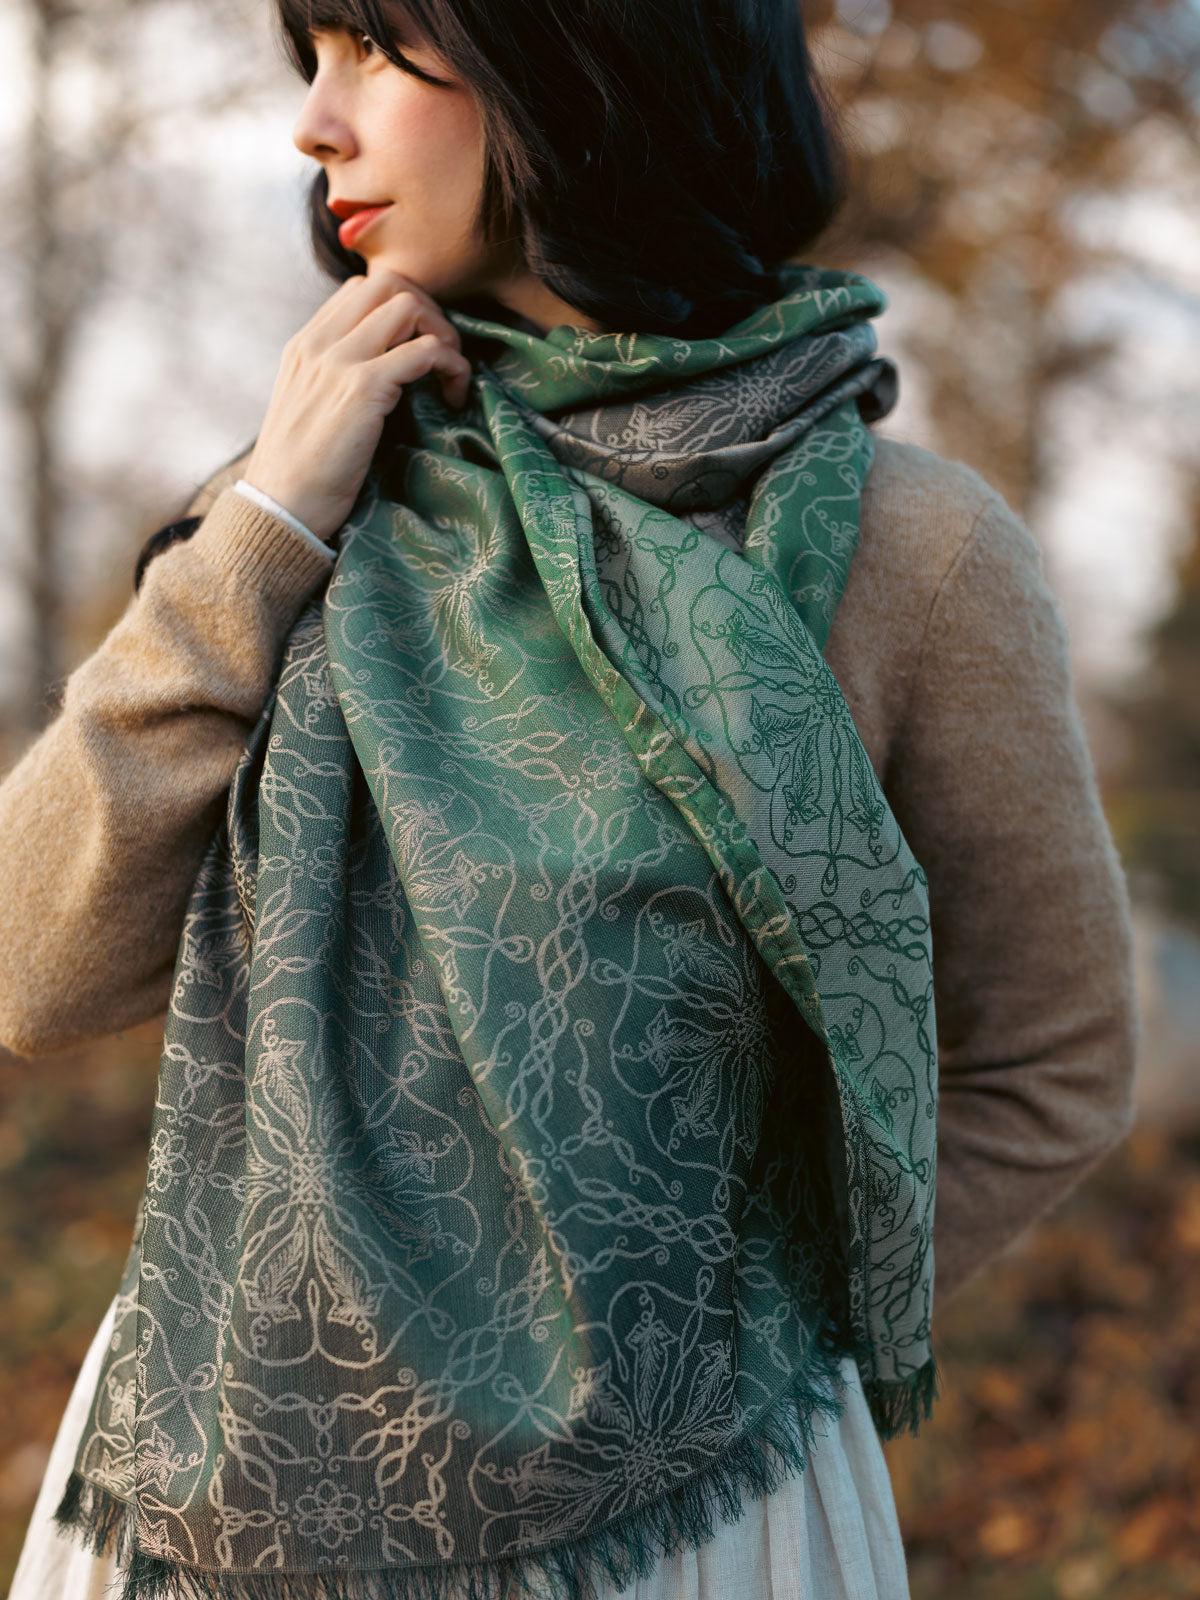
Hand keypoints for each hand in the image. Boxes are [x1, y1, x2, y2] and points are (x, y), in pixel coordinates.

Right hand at [241, 265, 470, 542]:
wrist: (281, 507)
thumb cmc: (301, 472)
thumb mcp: (310, 408)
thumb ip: (335, 379)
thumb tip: (383, 368)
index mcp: (305, 344)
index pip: (362, 289)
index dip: (403, 310)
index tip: (420, 351)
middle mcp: (320, 342)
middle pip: (388, 283)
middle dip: (430, 312)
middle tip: (443, 358)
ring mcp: (340, 361)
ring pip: (409, 305)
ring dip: (444, 335)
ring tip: (449, 378)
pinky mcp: (363, 388)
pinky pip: (425, 351)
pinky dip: (451, 367)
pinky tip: (453, 397)